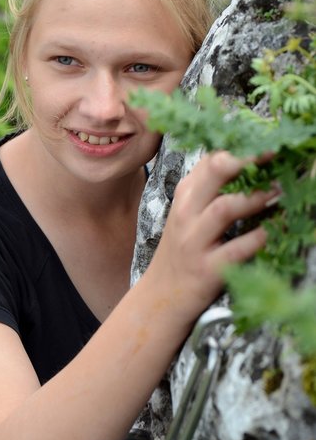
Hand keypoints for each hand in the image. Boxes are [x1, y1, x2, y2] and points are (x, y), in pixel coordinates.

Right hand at [149, 151, 277, 320]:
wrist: (160, 297)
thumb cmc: (182, 252)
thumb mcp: (189, 216)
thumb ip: (212, 192)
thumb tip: (253, 168)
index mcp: (186, 195)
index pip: (211, 158)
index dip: (242, 147)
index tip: (267, 143)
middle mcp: (187, 212)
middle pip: (215, 171)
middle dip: (249, 159)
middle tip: (276, 153)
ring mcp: (194, 240)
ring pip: (225, 208)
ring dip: (257, 198)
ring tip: (280, 192)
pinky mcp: (206, 269)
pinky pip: (236, 249)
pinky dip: (258, 238)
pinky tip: (272, 233)